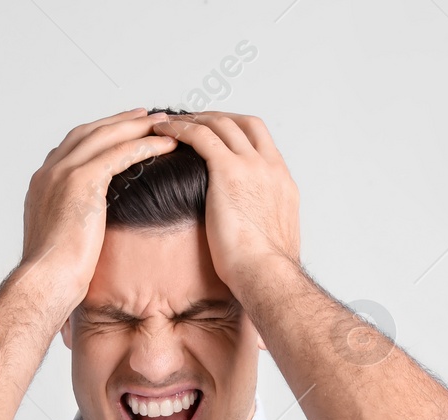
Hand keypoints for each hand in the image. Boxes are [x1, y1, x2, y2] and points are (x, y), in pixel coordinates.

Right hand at [18, 108, 178, 314]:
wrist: (47, 280)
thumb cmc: (55, 272)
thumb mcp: (62, 237)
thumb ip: (72, 218)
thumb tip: (87, 224)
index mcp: (43, 183)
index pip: (74, 146)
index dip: (100, 134)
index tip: (121, 129)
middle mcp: (49, 172)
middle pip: (90, 132)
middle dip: (120, 121)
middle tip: (146, 115)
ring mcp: (63, 173)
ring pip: (106, 136)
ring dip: (137, 127)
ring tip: (162, 123)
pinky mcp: (81, 181)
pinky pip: (119, 153)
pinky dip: (144, 145)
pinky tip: (165, 144)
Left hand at [147, 111, 300, 297]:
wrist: (266, 274)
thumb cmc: (265, 270)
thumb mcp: (273, 240)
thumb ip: (262, 225)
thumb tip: (252, 236)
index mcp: (283, 183)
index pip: (262, 143)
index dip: (238, 133)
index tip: (219, 137)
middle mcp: (271, 168)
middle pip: (245, 123)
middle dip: (218, 117)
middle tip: (194, 121)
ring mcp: (252, 165)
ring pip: (222, 124)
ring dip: (196, 118)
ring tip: (173, 122)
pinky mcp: (229, 171)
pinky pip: (201, 136)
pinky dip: (181, 128)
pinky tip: (164, 130)